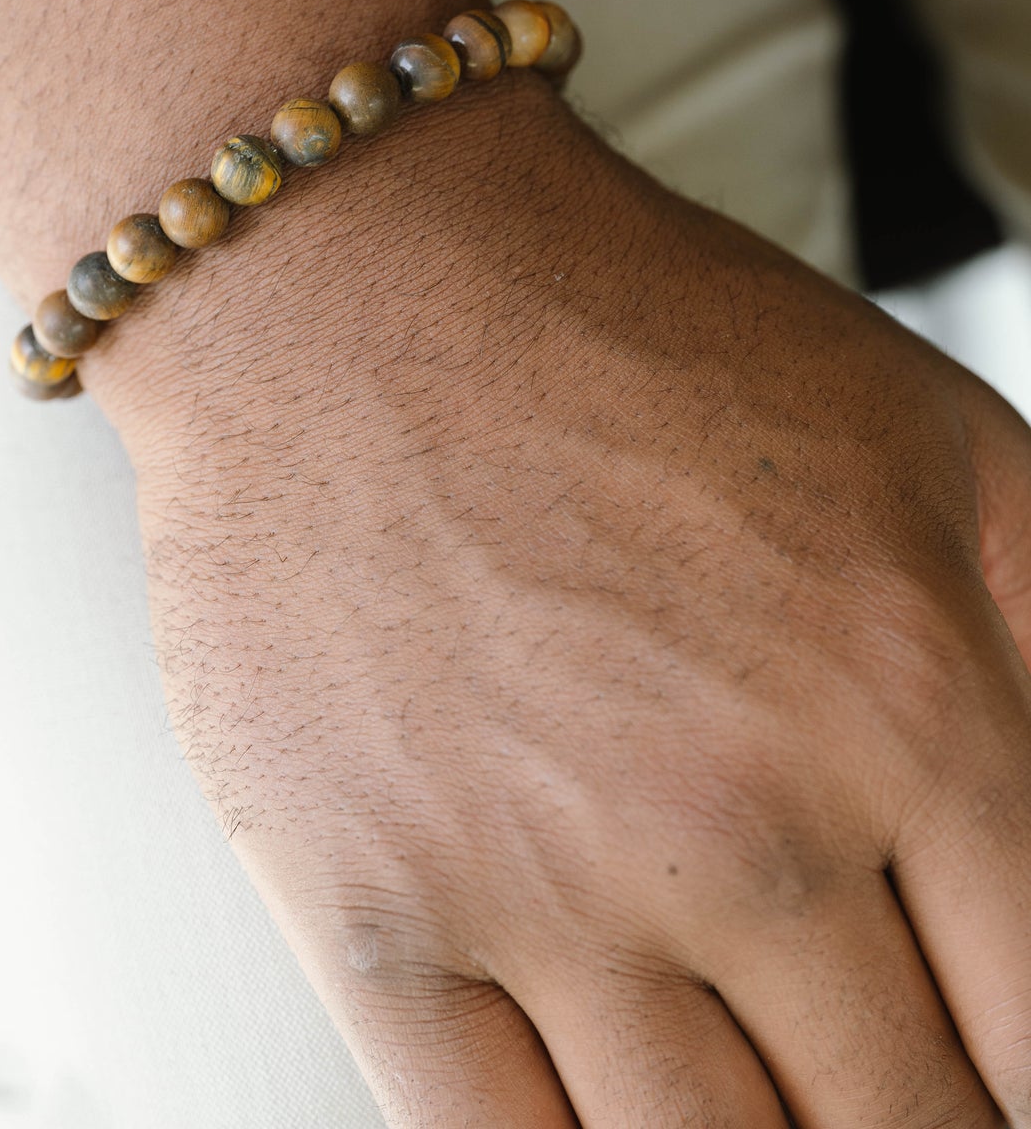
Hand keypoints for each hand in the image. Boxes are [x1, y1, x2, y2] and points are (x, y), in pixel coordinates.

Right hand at [0, 0, 1030, 1124]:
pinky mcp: (380, 913)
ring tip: (762, 1095)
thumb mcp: (946, 444)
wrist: (352, 272)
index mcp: (918, 701)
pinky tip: (612, 1113)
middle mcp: (743, 820)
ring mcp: (547, 886)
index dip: (1024, 1084)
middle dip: (911, 1119)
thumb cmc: (628, 336)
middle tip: (881, 1077)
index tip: (983, 1066)